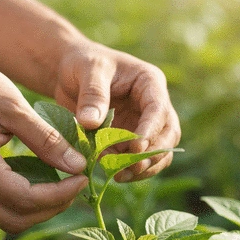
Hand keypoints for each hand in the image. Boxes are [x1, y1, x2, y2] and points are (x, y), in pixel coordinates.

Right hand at [0, 56, 87, 232]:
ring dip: (39, 209)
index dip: (60, 194)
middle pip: (16, 219)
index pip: (25, 198)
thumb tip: (78, 166)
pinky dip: (24, 203)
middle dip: (52, 207)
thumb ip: (47, 139)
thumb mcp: (15, 107)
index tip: (83, 177)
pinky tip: (41, 182)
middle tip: (75, 183)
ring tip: (63, 185)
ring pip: (7, 220)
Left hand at [54, 41, 180, 181]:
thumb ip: (93, 95)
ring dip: (145, 166)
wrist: (71, 74)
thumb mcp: (88, 70)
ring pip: (158, 150)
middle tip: (133, 167)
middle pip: (167, 133)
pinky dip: (129, 168)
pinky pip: (137, 158)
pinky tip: (115, 174)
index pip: (159, 108)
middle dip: (153, 153)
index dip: (151, 129)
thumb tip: (92, 123)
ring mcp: (142, 124)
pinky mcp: (128, 138)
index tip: (136, 147)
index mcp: (149, 83)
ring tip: (123, 176)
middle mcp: (151, 105)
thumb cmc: (84, 63)